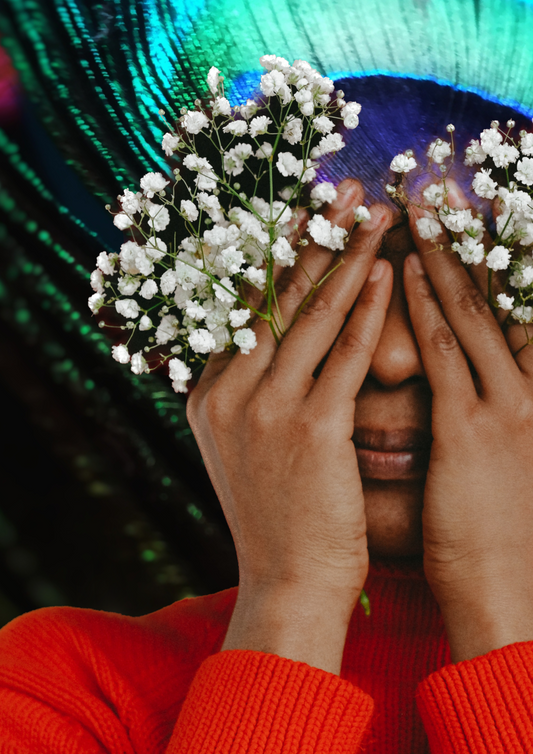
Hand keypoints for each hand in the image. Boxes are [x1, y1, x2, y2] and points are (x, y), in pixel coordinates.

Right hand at [187, 180, 392, 671]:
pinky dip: (368, 311)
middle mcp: (226, 393)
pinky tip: (387, 275)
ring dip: (348, 258)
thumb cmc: (276, 517)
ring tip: (375, 216)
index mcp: (207, 395)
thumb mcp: (242, 447)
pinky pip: (345, 355)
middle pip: (274, 297)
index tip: (305, 216)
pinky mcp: (310, 430)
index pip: (243, 308)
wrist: (287, 583)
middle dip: (313, 237)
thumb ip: (247, 394)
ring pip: (310, 315)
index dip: (277, 255)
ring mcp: (264, 409)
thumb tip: (270, 344)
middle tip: (343, 190)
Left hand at [404, 190, 532, 662]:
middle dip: (467, 237)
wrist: (512, 595)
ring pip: (471, 312)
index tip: (463, 213)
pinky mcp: (476, 431)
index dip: (486, 256)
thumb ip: (487, 407)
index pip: (510, 309)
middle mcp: (531, 388)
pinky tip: (398, 271)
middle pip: (494, 296)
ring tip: (419, 206)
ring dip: (443, 255)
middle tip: (439, 186)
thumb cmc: (497, 532)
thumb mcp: (502, 457)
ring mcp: (509, 405)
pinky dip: (423, 308)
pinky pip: (445, 354)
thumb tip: (466, 374)